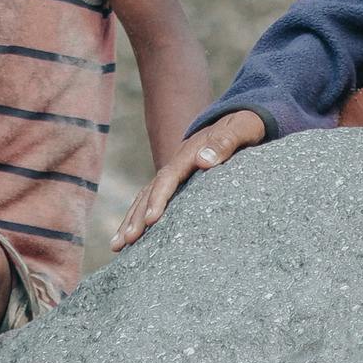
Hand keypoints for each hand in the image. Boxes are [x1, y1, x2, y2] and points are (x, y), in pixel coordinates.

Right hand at [112, 109, 266, 249]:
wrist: (241, 117)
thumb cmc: (245, 125)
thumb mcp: (242, 128)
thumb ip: (225, 141)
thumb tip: (203, 160)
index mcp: (190, 153)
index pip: (168, 178)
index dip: (158, 198)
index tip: (151, 220)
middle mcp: (178, 163)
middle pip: (150, 190)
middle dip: (136, 216)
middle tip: (126, 241)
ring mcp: (175, 171)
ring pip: (145, 196)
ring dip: (131, 219)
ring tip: (117, 245)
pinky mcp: (179, 181)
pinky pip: (153, 198)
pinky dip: (139, 215)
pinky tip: (131, 235)